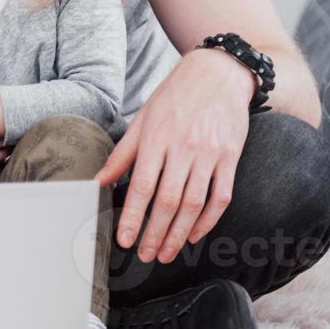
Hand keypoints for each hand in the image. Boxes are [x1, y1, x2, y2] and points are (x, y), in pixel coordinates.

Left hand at [96, 48, 251, 263]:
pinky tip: (194, 235)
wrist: (218, 73)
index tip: (125, 239)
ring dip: (179, 234)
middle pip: (168, 201)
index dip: (133, 217)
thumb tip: (98, 182)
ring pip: (194, 204)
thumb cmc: (174, 97)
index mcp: (156, 139)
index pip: (141, 186)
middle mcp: (183, 148)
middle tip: (145, 255)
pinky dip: (208, 220)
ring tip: (166, 253)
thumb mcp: (142, 121)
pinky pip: (221, 196)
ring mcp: (209, 154)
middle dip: (155, 233)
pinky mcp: (231, 157)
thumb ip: (122, 155)